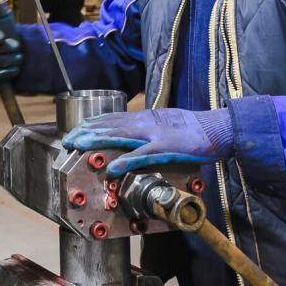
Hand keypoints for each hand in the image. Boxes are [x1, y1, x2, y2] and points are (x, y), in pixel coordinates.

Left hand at [61, 108, 233, 176]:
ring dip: (96, 141)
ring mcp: (154, 134)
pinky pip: (141, 155)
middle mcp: (146, 122)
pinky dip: (125, 161)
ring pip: (119, 136)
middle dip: (86, 132)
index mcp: (146, 118)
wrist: (218, 128)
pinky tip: (112, 167)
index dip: (93, 124)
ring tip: (78, 145)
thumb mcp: (168, 124)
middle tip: (67, 139)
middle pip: (110, 125)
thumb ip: (151, 130)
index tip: (77, 129)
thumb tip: (137, 137)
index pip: (113, 118)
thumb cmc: (196, 129)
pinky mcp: (165, 147)